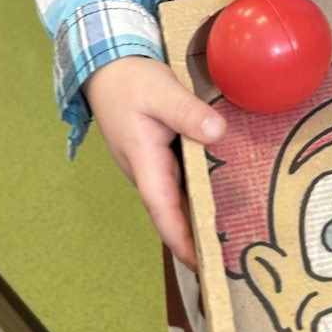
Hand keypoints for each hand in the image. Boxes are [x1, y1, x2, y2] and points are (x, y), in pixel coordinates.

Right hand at [83, 55, 225, 268]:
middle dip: (193, 238)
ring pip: (173, 199)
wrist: (107, 67)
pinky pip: (176, 183)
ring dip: (194, 219)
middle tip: (223, 261)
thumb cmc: (131, 81)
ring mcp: (149, 166)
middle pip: (170, 212)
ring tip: (225, 240)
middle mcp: (145, 171)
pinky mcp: (155, 156)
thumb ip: (188, 112)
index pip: (163, 209)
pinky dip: (194, 195)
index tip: (201, 264)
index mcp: (144, 162)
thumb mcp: (162, 91)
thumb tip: (217, 133)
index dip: (181, 238)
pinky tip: (215, 199)